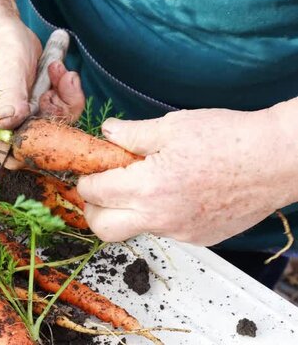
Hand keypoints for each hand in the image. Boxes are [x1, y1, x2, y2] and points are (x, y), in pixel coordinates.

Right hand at [0, 0, 83, 166]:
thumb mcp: (5, 70)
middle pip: (43, 139)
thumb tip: (8, 123)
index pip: (16, 153)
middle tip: (63, 78)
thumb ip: (7, 97)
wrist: (2, 30)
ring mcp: (26, 117)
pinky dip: (67, 89)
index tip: (51, 109)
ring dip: (66, 96)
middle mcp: (8, 126)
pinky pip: (61, 108)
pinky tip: (60, 69)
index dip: (40, 141)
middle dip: (59, 109)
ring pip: (56, 123)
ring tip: (60, 69)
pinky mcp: (39, 106)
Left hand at [77, 106, 297, 244]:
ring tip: (144, 184)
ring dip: (127, 211)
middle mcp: (159, 217)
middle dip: (93, 210)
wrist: (277, 160)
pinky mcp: (199, 237)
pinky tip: (174, 192)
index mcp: (147, 188)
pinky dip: (158, 214)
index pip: (95, 193)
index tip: (90, 172)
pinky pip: (165, 230)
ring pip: (135, 229)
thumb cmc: (229, 139)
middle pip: (103, 229)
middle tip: (101, 190)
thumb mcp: (173, 126)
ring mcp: (180, 232)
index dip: (86, 180)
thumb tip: (107, 132)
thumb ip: (132, 133)